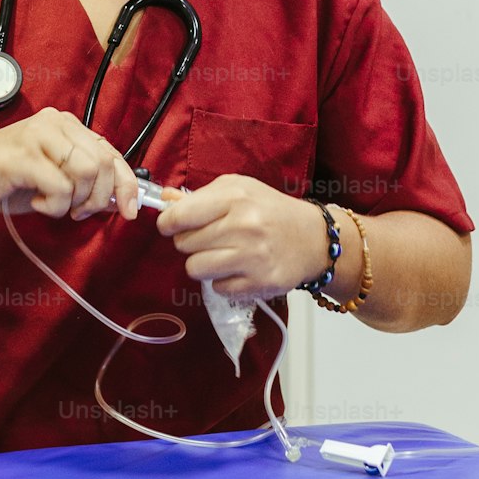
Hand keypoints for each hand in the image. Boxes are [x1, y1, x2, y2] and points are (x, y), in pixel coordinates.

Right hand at [0, 107, 138, 220]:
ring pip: (85, 173)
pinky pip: (60, 186)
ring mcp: (38, 135)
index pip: (110, 152)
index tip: (129, 210)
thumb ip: (83, 181)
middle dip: (98, 198)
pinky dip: (52, 205)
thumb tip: (120, 199)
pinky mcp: (23, 154)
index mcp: (65, 125)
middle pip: (103, 163)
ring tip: (51, 204)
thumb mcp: (51, 178)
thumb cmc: (2, 178)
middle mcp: (55, 123)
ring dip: (74, 201)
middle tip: (77, 212)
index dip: (127, 184)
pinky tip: (34, 201)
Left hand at [155, 176, 327, 298]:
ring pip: (195, 268)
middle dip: (189, 242)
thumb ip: (201, 196)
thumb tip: (165, 200)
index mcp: (236, 197)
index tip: (170, 226)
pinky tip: (237, 268)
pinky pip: (217, 288)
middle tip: (207, 239)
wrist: (313, 239)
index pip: (181, 215)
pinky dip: (221, 281)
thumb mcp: (238, 190)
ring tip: (219, 255)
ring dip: (201, 264)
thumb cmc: (270, 210)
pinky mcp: (260, 282)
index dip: (168, 223)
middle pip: (185, 243)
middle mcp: (244, 225)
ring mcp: (253, 256)